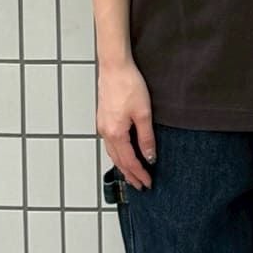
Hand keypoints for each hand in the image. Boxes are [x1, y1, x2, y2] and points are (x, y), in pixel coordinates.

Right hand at [97, 60, 156, 189]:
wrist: (114, 66)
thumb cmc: (128, 85)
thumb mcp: (143, 113)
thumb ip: (146, 137)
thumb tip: (149, 157)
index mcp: (115, 134)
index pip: (129, 161)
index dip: (139, 174)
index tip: (148, 183)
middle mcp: (105, 133)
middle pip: (118, 160)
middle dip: (130, 174)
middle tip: (140, 185)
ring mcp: (102, 126)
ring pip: (112, 153)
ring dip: (123, 165)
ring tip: (132, 175)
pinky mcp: (103, 118)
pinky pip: (110, 143)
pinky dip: (118, 153)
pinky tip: (123, 153)